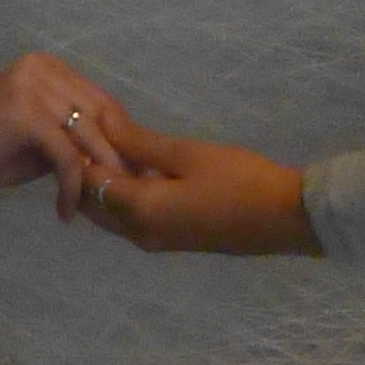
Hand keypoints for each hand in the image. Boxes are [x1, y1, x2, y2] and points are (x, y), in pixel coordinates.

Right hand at [0, 53, 128, 217]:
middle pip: (101, 116)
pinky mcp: (26, 114)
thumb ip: (74, 135)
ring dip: (99, 176)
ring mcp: (33, 87)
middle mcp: (42, 68)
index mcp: (48, 66)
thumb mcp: (40, 139)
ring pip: (88, 138)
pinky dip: (71, 187)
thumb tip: (121, 154)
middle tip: (128, 194)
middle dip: (118, 158)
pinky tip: (64, 212)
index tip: (134, 172)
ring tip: (102, 206)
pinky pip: (66, 156)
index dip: (122, 139)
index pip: (102, 101)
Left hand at [77, 113, 319, 255]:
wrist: (285, 218)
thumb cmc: (239, 180)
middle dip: (84, 171)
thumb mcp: (187, 154)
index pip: (89, 182)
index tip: (78, 123)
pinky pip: (132, 219)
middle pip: (93, 204)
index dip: (78, 152)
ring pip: (111, 214)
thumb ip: (140, 142)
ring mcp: (155, 241)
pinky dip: (124, 196)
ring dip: (105, 185)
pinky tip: (136, 169)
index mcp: (139, 210)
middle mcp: (139, 233)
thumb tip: (101, 123)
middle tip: (88, 133)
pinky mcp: (171, 241)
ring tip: (109, 145)